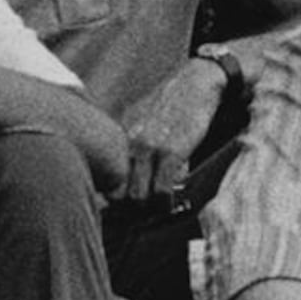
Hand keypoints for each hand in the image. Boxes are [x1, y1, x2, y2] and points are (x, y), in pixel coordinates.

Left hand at [121, 56, 229, 206]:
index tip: (120, 210)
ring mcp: (147, 149)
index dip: (112, 200)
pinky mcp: (170, 152)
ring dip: (147, 210)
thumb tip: (124, 164)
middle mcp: (128, 145)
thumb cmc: (171, 103)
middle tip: (140, 217)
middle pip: (117, 193)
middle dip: (128, 211)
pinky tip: (171, 203)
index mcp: (119, 139)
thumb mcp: (140, 119)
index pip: (105, 179)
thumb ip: (129, 142)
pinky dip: (165, 203)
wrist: (196, 82)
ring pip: (137, 197)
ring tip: (157, 211)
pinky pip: (161, 191)